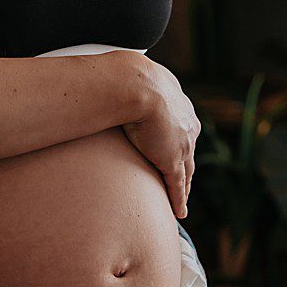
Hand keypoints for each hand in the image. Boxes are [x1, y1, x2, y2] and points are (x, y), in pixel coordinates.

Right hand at [119, 54, 199, 218]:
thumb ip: (121, 83)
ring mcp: (182, 143)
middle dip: (184, 163)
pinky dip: (179, 199)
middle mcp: (186, 124)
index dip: (175, 138)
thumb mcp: (128, 77)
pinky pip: (178, 185)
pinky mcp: (172, 160)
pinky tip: (179, 211)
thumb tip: (99, 79)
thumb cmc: (125, 76)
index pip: (179, 126)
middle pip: (187, 150)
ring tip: (180, 197)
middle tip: (180, 176)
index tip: (169, 145)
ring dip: (183, 184)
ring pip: (186, 170)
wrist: (134, 85)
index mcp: (177, 102)